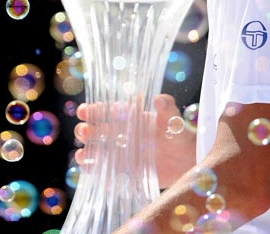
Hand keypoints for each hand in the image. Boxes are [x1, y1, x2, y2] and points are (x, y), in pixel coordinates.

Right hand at [73, 94, 197, 189]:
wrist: (188, 160)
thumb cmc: (180, 135)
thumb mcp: (174, 120)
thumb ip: (167, 109)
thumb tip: (159, 99)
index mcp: (130, 118)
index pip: (107, 112)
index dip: (94, 110)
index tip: (85, 111)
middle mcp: (123, 134)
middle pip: (98, 131)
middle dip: (86, 130)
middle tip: (83, 132)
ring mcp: (123, 152)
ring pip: (99, 151)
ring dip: (88, 152)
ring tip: (81, 155)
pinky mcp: (127, 170)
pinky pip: (107, 170)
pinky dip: (96, 170)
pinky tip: (88, 170)